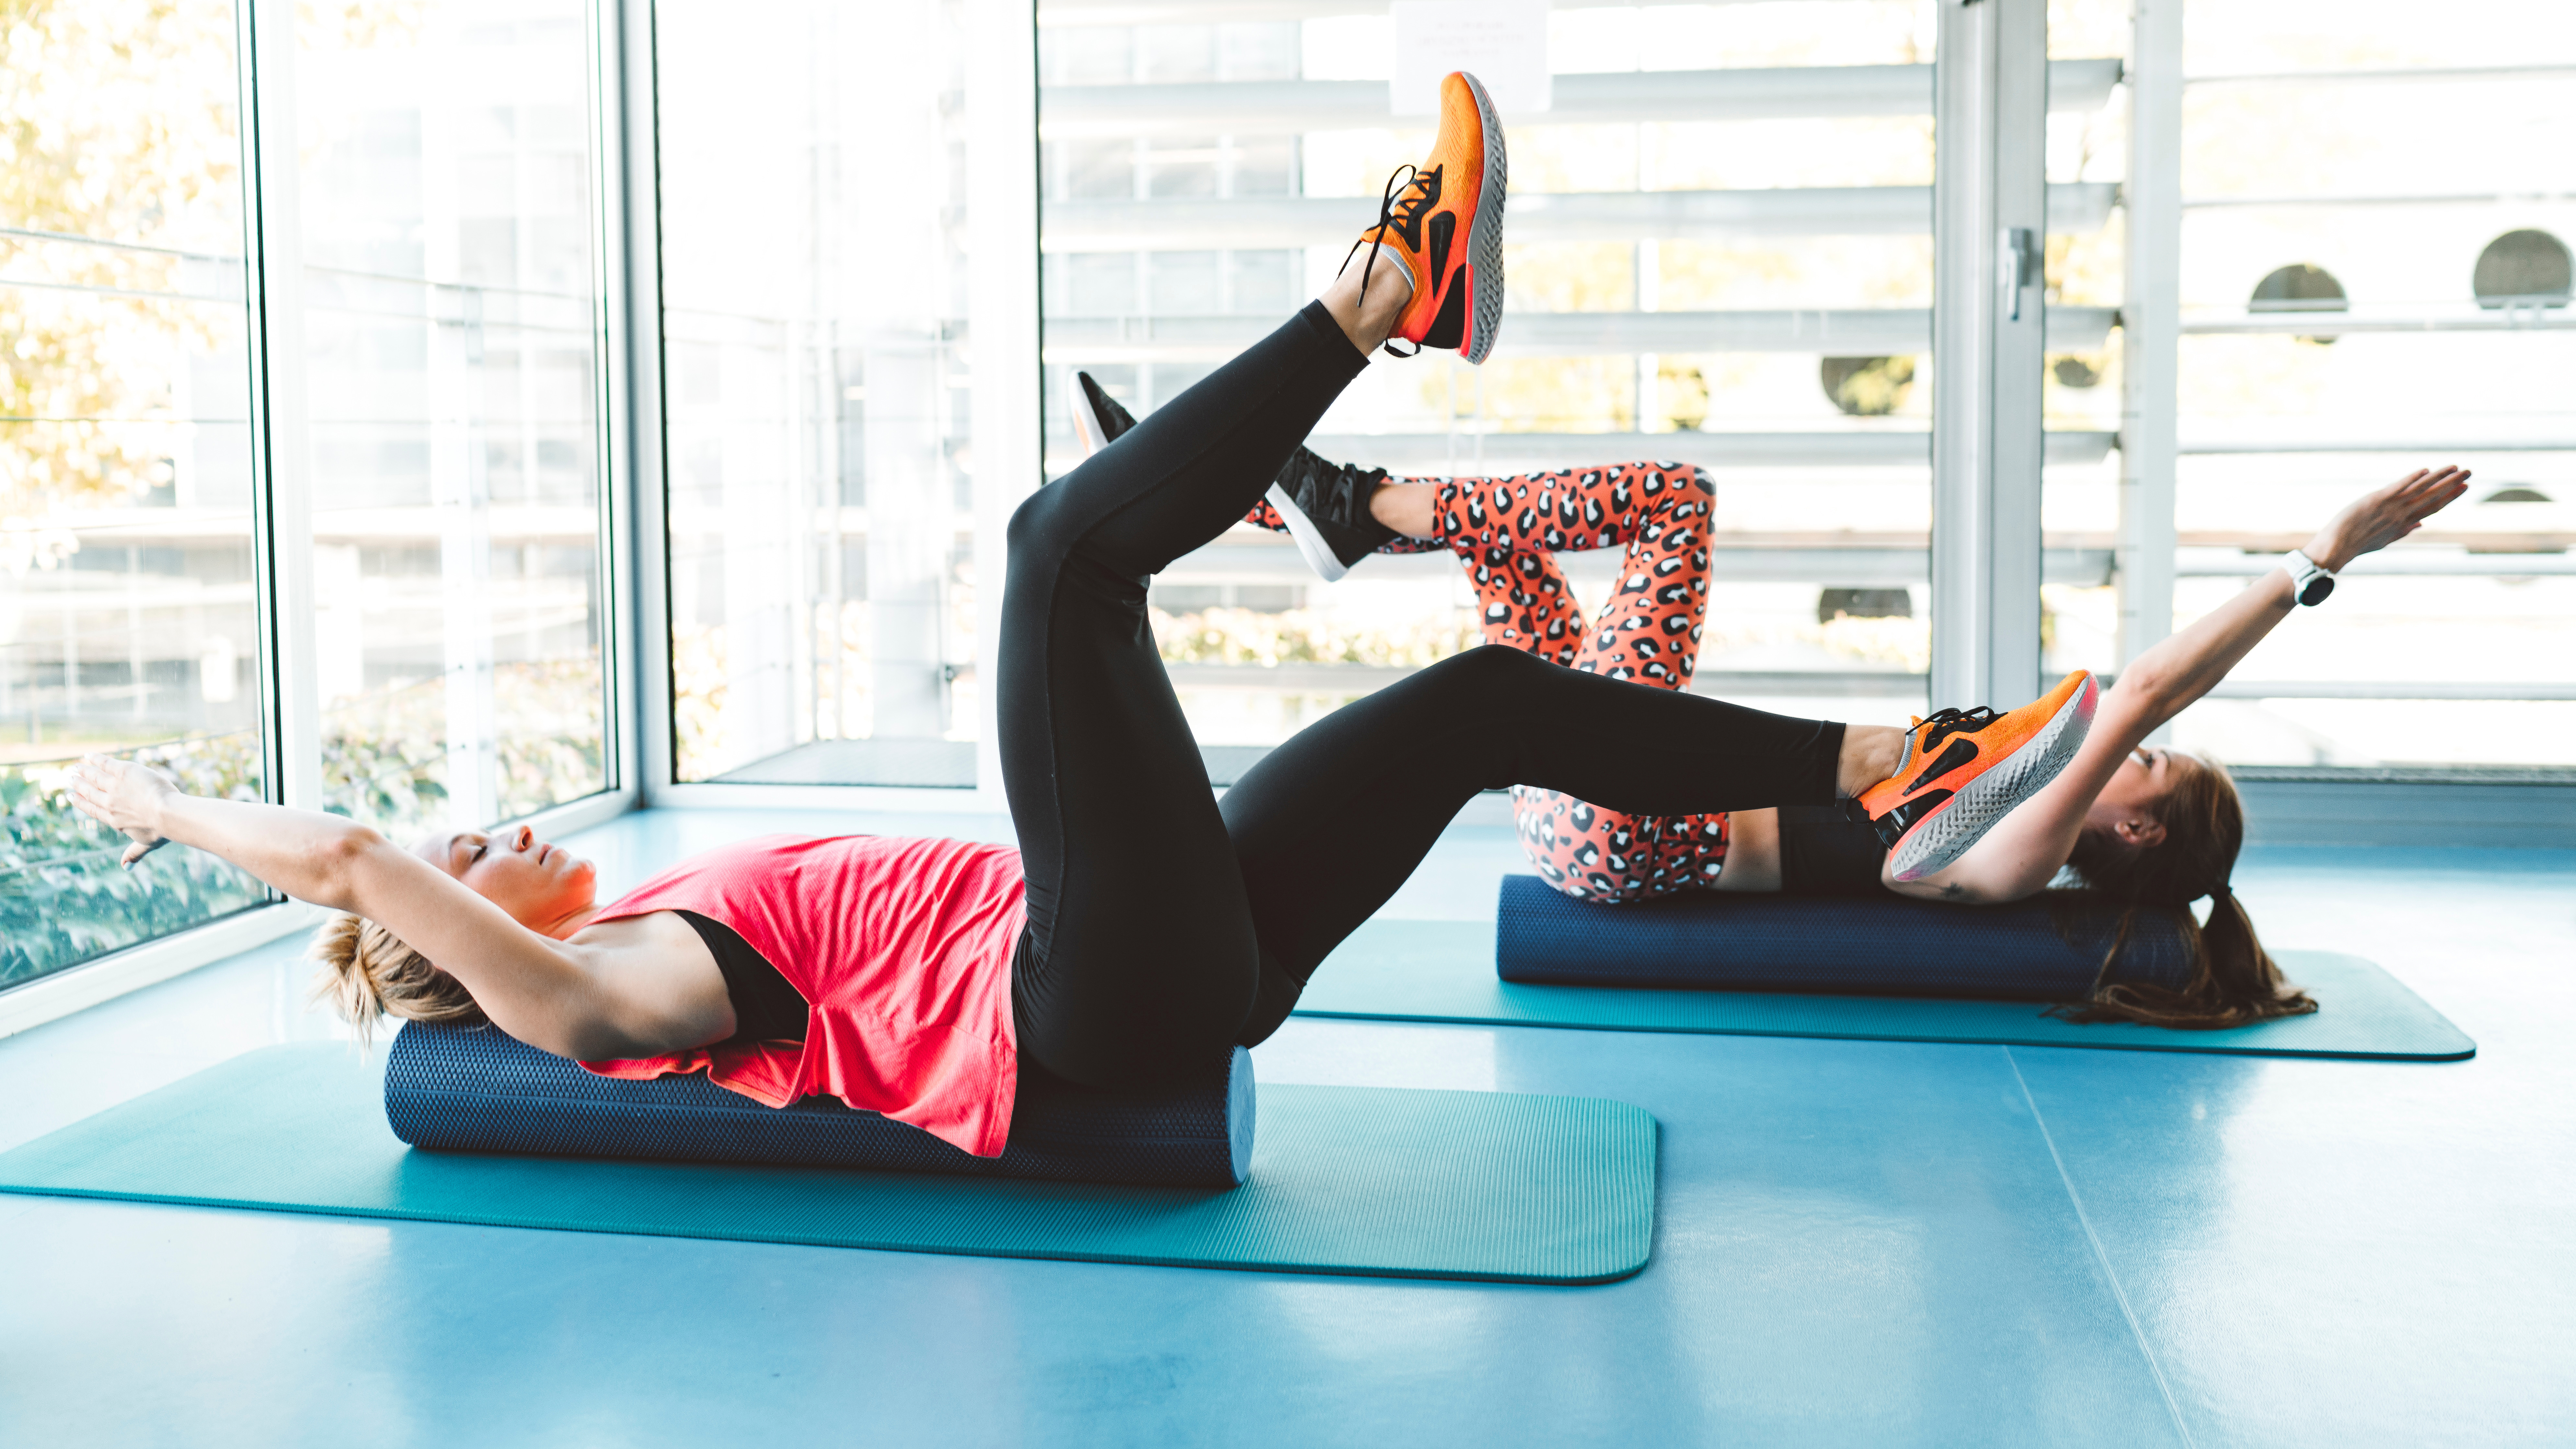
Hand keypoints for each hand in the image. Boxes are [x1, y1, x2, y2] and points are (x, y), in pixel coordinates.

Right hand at [64, 755, 180, 868]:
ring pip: (95, 777)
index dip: (80, 802)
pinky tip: (89, 755)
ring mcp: (115, 787)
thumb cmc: (161, 830)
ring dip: (84, 771)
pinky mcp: (125, 772)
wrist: (168, 814)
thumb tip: (126, 868)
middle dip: (79, 784)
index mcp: (113, 820)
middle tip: (71, 778)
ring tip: (77, 767)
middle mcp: (109, 803)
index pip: (92, 809)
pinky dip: (96, 759)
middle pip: (90, 792)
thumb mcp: (146, 844)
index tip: (71, 797)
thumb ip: (134, 854)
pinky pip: (106, 763)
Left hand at [2304, 466, 2470, 573]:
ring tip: (2456, 468)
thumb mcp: (2383, 540)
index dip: (2450, 497)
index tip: (2464, 488)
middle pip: (2433, 497)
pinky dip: (2412, 478)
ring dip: (2439, 477)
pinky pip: (2399, 487)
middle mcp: (2401, 515)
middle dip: (2452, 484)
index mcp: (2404, 525)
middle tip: (2469, 472)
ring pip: (2420, 490)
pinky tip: (2426, 470)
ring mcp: (2391, 507)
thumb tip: (2420, 524)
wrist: (2337, 548)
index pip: (2432, 509)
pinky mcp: (2377, 500)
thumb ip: (2403, 531)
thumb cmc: (2357, 544)